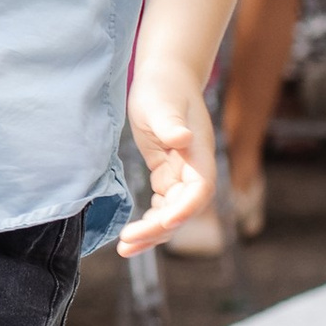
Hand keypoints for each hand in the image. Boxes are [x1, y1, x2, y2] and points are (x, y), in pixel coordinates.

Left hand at [119, 55, 217, 256]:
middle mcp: (195, 169)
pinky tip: (131, 233)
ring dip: (152, 233)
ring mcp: (182, 174)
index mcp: (199, 154)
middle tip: (127, 242)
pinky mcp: (167, 174)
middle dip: (158, 229)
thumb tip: (183, 138)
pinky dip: (150, 220)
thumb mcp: (161, 103)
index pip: (199, 190)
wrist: (165, 77)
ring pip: (172, 213)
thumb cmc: (164, 86)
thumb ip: (171, 123)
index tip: (164, 222)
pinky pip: (162, 206)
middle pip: (183, 210)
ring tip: (125, 248)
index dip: (185, 209)